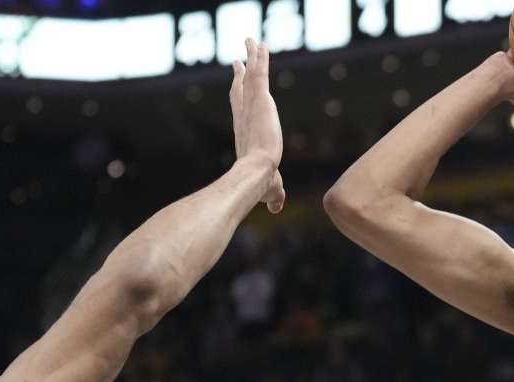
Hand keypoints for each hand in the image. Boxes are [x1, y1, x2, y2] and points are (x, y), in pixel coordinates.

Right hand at [230, 38, 285, 213]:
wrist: (257, 174)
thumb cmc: (260, 185)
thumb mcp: (271, 188)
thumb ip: (275, 196)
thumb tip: (277, 209)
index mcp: (245, 131)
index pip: (240, 108)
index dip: (237, 94)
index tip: (236, 82)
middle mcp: (245, 116)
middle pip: (242, 88)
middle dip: (241, 72)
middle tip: (239, 58)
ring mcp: (251, 106)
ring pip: (251, 75)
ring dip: (252, 57)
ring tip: (252, 40)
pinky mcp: (260, 99)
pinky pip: (259, 72)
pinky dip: (258, 57)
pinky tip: (259, 43)